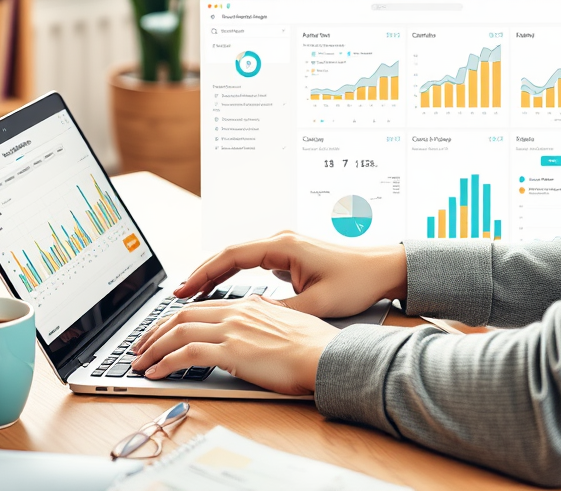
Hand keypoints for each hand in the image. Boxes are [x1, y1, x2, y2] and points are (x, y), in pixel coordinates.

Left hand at [131, 295, 339, 394]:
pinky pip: (186, 353)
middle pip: (183, 315)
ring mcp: (233, 330)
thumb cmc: (315, 346)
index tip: (162, 331)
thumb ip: (266, 320)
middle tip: (140, 346)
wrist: (327, 355)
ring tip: (139, 363)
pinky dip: (164, 362)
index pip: (201, 307)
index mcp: (249, 305)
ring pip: (178, 332)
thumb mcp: (287, 324)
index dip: (175, 319)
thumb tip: (255, 325)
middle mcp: (237, 312)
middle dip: (155, 331)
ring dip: (153, 348)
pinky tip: (155, 373)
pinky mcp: (232, 351)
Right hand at [172, 231, 406, 318]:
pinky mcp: (290, 256)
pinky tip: (221, 289)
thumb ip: (280, 313)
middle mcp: (281, 241)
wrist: (383, 268)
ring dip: (216, 274)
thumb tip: (249, 320)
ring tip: (191, 293)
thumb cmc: (356, 282)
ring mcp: (285, 246)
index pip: (232, 256)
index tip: (183, 289)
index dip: (204, 273)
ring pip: (239, 257)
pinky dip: (233, 275)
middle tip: (177, 294)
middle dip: (202, 273)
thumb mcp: (316, 304)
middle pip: (230, 254)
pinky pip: (252, 262)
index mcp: (283, 246)